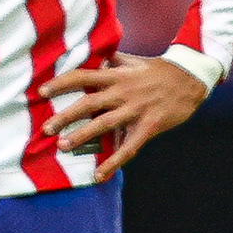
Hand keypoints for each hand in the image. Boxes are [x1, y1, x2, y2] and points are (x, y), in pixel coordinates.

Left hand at [43, 54, 207, 177]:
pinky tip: (99, 176)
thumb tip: (94, 56)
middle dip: (65, 115)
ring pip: (104, 124)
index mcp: (117, 76)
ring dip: (82, 136)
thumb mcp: (133, 61)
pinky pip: (128, 147)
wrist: (190, 78)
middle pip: (88, 103)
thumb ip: (112, 60)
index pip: (83, 76)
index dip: (61, 83)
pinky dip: (113, 163)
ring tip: (64, 146)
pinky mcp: (148, 126)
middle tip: (46, 128)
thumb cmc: (159, 70)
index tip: (42, 91)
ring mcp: (135, 110)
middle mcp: (122, 92)